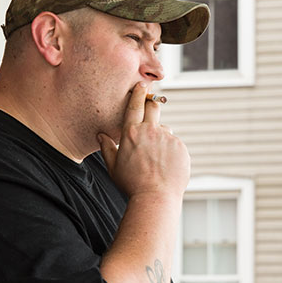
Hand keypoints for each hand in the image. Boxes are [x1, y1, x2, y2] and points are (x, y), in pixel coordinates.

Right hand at [98, 82, 189, 198]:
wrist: (155, 197)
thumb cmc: (132, 184)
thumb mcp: (113, 167)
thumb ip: (107, 148)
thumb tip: (101, 135)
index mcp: (131, 133)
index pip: (135, 105)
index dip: (139, 93)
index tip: (142, 85)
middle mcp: (150, 131)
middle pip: (154, 107)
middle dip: (153, 104)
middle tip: (151, 109)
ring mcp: (167, 138)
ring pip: (165, 130)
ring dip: (161, 137)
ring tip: (157, 159)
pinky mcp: (180, 147)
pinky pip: (175, 144)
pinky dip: (171, 151)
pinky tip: (166, 166)